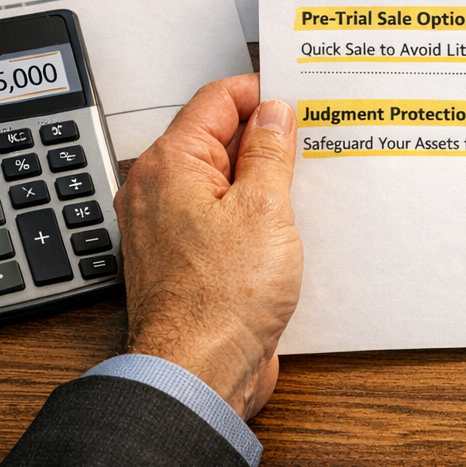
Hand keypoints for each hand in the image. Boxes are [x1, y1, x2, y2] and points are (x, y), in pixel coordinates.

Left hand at [115, 73, 301, 418]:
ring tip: (301, 183)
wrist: (198, 374)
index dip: (260, 92)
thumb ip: (270, 151)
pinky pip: (218, 216)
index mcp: (170, 165)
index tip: (297, 97)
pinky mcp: (184, 259)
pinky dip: (249, 212)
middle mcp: (158, 191)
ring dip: (260, 178)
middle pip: (216, 138)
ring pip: (220, 180)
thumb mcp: (265, 209)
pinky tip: (282, 224)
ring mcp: (168, 226)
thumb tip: (273, 112)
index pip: (216, 100)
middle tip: (307, 139)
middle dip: (263, 136)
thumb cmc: (220, 302)